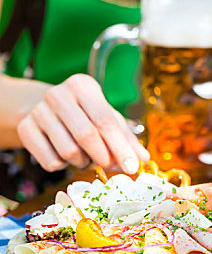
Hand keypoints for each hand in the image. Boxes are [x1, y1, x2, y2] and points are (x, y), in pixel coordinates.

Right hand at [17, 74, 149, 172]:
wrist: (44, 109)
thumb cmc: (85, 114)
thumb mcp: (108, 119)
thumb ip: (127, 139)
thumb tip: (144, 159)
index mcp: (83, 86)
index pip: (106, 120)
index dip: (121, 147)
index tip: (133, 167)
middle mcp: (58, 94)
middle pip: (87, 135)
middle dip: (103, 157)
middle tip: (110, 166)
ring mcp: (38, 111)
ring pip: (69, 152)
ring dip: (83, 162)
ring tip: (85, 155)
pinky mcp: (25, 129)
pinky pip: (51, 161)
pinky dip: (64, 166)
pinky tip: (64, 155)